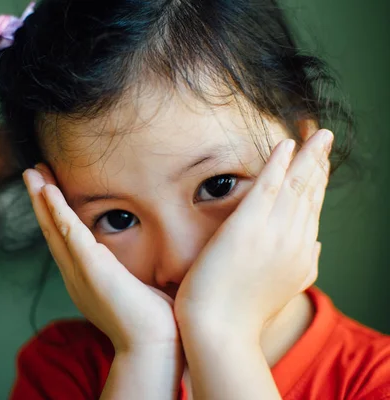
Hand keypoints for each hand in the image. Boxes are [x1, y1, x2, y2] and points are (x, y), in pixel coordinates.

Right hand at [23, 165, 180, 351]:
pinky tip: (48, 191)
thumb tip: (143, 266)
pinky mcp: (91, 269)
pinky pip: (68, 233)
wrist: (154, 346)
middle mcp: (75, 274)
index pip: (65, 238)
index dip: (54, 213)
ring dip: (42, 198)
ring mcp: (79, 272)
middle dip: (41, 200)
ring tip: (32, 172)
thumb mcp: (135, 289)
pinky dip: (57, 211)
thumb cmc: (152, 322)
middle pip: (52, 229)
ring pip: (54, 227)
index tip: (51, 189)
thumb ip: (129, 274)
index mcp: (85, 278)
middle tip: (32, 172)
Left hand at [174, 129, 332, 338]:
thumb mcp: (283, 289)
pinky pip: (268, 187)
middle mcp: (295, 241)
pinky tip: (286, 145)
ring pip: (296, 186)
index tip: (321, 163)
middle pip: (311, 194)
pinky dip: (279, 164)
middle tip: (324, 137)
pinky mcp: (248, 227)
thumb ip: (303, 265)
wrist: (219, 332)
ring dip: (307, 157)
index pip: (313, 211)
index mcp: (302, 255)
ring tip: (315, 133)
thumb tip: (318, 246)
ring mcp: (274, 233)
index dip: (318, 184)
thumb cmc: (241, 314)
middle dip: (319, 163)